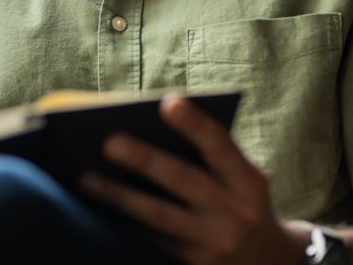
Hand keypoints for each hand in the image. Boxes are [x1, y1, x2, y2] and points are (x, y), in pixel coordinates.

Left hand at [80, 95, 306, 264]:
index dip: (195, 124)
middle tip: (108, 142)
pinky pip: (152, 240)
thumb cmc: (239, 202)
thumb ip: (208, 156)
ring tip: (86, 178)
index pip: (220, 146)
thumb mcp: (240, 178)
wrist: (266, 262)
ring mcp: (212, 242)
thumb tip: (146, 127)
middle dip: (145, 161)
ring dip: (120, 196)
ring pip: (159, 216)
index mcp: (247, 181)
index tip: (167, 103)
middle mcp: (234, 212)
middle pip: (184, 181)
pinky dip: (124, 221)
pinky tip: (97, 206)